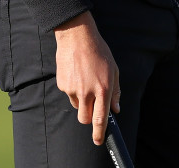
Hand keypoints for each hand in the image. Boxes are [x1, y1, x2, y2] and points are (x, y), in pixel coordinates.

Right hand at [54, 11, 119, 145]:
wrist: (76, 36)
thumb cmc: (98, 52)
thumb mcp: (113, 70)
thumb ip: (115, 92)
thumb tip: (115, 109)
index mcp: (103, 89)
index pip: (100, 119)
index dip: (99, 133)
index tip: (98, 141)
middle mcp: (87, 92)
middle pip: (84, 119)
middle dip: (88, 119)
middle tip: (91, 108)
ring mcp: (72, 89)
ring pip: (77, 106)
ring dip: (82, 101)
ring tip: (84, 80)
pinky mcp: (62, 84)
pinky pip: (69, 93)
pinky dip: (73, 88)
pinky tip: (76, 73)